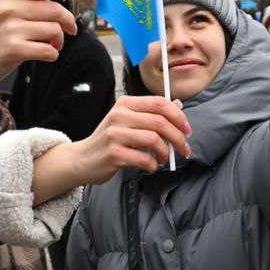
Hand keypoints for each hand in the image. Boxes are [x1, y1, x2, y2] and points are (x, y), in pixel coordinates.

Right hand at [0, 0, 76, 88]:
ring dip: (59, 40)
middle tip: (68, 29)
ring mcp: (10, 29)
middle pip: (56, 9)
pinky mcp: (14, 50)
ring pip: (54, 30)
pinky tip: (47, 54)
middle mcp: (8, 8)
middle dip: (68, 21)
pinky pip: (48, 50)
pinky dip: (53, 54)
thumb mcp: (0, 8)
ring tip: (53, 44)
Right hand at [31, 96, 192, 199]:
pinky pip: (143, 159)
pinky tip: (151, 166)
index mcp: (125, 103)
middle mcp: (119, 115)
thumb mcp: (128, 121)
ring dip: (166, 152)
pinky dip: (153, 165)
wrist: (82, 159)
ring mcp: (114, 134)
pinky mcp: (113, 154)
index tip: (187, 130)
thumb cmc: (109, 140)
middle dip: (178, 137)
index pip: (159, 103)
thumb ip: (151, 113)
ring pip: (153, 139)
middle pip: (160, 122)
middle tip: (184, 149)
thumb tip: (178, 105)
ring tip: (163, 159)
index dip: (179, 116)